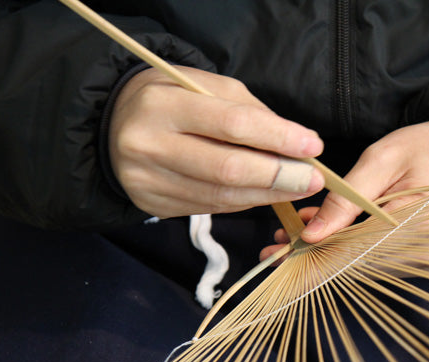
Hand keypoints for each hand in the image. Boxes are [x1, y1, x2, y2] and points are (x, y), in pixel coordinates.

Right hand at [109, 67, 324, 218]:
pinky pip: (210, 208)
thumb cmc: (171, 98)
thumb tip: (294, 144)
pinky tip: (265, 194)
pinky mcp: (153, 204)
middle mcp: (149, 145)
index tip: (312, 145)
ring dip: (267, 194)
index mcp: (162, 104)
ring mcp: (147, 180)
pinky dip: (244, 202)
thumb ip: (247, 111)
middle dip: (279, 176)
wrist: (115, 124)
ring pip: (221, 197)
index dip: (278, 138)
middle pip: (228, 169)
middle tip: (313, 178)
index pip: (232, 124)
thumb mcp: (204, 85)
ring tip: (298, 187)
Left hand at [260, 120, 428, 266]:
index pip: (355, 255)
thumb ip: (346, 199)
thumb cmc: (426, 147)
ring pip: (364, 264)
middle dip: (313, 255)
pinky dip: (348, 247)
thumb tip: (311, 237)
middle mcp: (427, 252)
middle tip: (276, 243)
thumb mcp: (381, 160)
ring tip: (295, 233)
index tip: (278, 261)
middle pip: (356, 265)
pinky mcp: (423, 258)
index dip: (313, 262)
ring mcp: (427, 259)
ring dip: (328, 251)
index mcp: (419, 226)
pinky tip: (325, 232)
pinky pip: (377, 258)